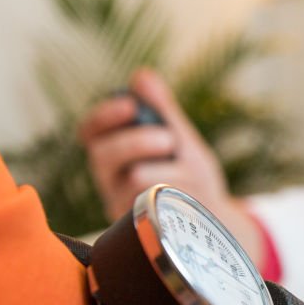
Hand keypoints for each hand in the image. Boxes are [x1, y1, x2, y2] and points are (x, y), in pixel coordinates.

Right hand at [79, 68, 225, 218]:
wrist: (212, 217)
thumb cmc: (190, 174)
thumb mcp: (180, 139)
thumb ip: (161, 110)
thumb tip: (142, 76)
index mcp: (113, 151)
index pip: (90, 131)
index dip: (104, 116)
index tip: (130, 104)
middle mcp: (108, 178)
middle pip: (103, 155)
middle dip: (137, 142)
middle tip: (168, 140)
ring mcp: (120, 205)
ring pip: (133, 180)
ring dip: (167, 171)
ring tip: (188, 173)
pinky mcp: (137, 228)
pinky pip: (152, 206)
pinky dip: (177, 194)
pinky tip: (187, 195)